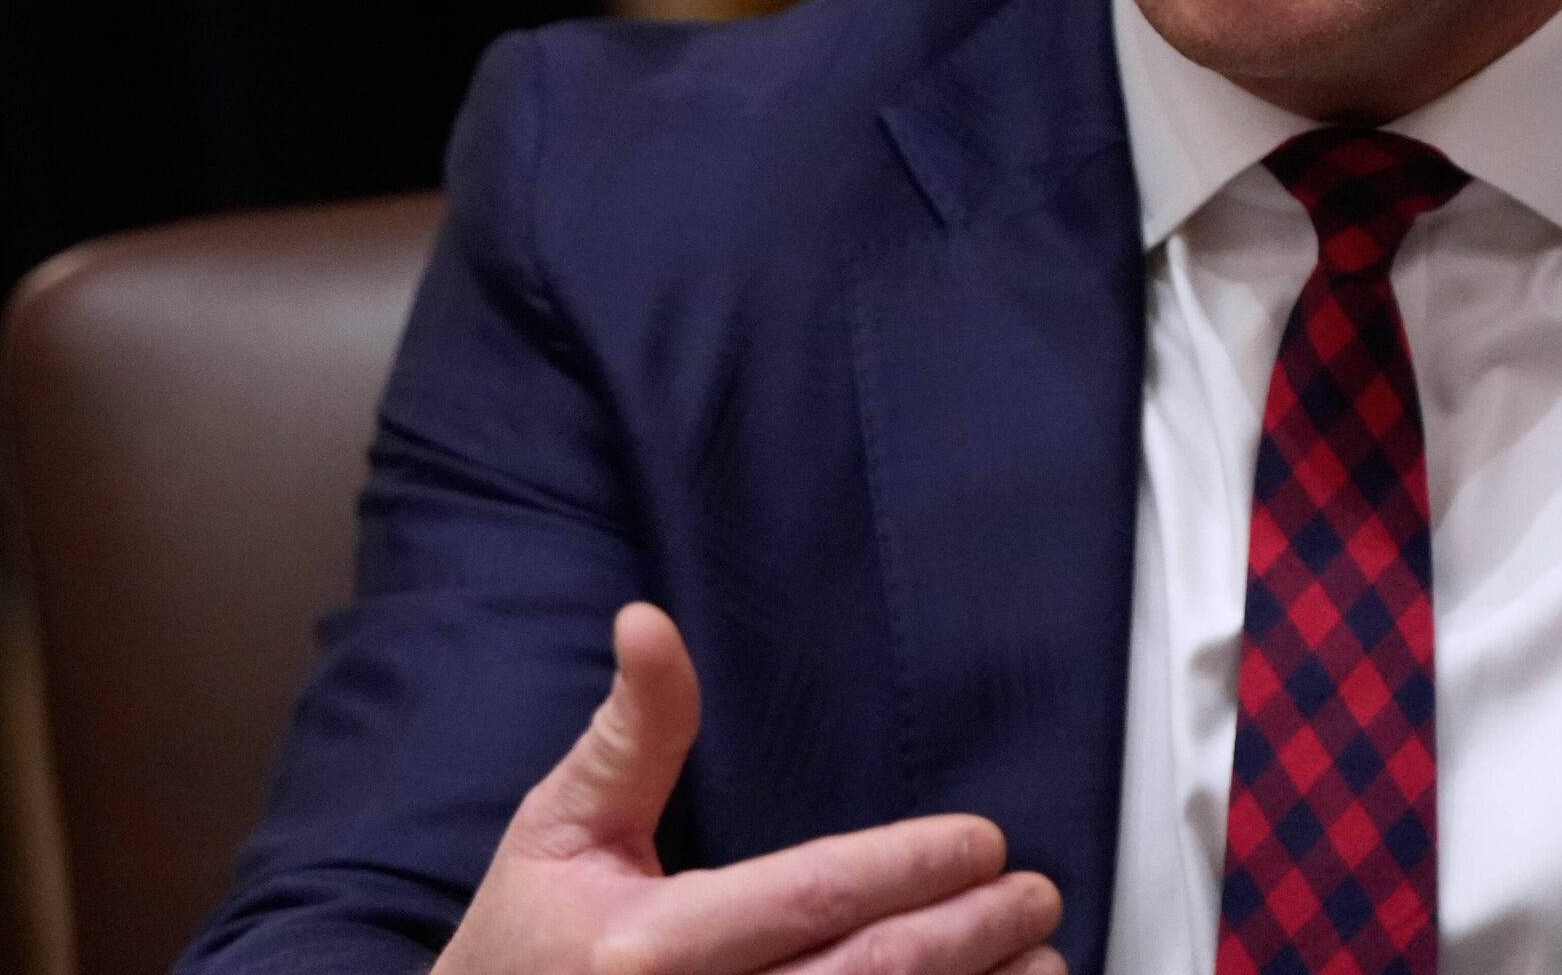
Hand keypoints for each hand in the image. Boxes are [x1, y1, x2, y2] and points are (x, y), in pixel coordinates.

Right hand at [436, 603, 1064, 974]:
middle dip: (969, 935)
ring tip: (1039, 965)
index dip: (910, 867)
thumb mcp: (559, 829)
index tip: (983, 842)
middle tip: (1036, 899)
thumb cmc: (523, 949)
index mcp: (645, 950)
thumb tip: (650, 621)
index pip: (811, 896)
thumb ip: (632, 735)